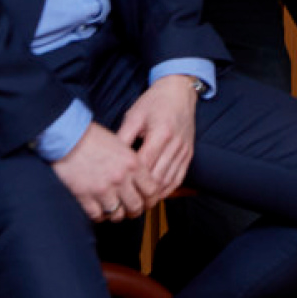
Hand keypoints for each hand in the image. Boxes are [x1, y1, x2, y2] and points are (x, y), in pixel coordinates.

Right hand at [51, 122, 146, 221]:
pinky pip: (98, 216)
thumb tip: (139, 181)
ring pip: (117, 215)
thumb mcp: (121, 145)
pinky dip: (99, 216)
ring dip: (116, 214)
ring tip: (114, 210)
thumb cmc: (93, 137)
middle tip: (130, 209)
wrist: (68, 136)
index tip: (146, 200)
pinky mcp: (85, 196)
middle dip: (135, 210)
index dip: (150, 199)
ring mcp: (103, 189)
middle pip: (136, 206)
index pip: (152, 190)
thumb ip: (132, 163)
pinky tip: (99, 210)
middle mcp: (121, 178)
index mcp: (133, 163)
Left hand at [114, 75, 198, 207]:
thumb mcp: (134, 115)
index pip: (144, 165)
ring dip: (154, 196)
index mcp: (161, 133)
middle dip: (141, 194)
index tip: (117, 192)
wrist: (179, 90)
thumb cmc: (155, 101)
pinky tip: (155, 195)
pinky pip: (179, 177)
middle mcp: (175, 144)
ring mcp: (184, 150)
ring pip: (168, 181)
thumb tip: (108, 159)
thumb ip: (122, 138)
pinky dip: (167, 190)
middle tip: (125, 207)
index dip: (130, 182)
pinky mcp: (189, 153)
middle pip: (157, 178)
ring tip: (138, 205)